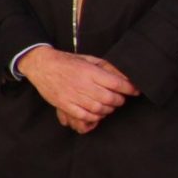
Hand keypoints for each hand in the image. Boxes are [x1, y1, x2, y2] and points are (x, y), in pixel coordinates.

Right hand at [21, 48, 135, 132]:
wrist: (42, 65)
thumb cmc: (67, 62)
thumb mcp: (90, 59)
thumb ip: (108, 68)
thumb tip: (126, 79)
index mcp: (90, 71)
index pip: (117, 84)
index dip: (130, 89)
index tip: (135, 91)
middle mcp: (82, 84)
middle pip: (110, 99)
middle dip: (119, 100)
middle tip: (119, 99)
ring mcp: (73, 96)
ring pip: (99, 109)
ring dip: (108, 110)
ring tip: (107, 106)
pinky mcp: (64, 104)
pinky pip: (84, 116)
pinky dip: (94, 117)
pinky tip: (96, 113)